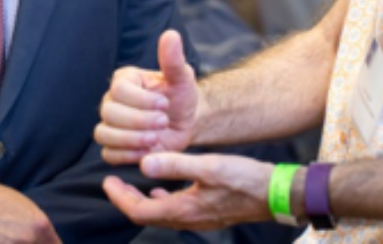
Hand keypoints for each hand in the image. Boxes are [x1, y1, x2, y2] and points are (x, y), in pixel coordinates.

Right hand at [97, 30, 198, 163]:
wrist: (186, 122)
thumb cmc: (182, 96)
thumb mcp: (182, 77)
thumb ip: (173, 59)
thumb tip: (171, 35)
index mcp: (125, 80)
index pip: (119, 90)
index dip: (141, 100)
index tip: (164, 104)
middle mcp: (112, 100)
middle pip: (109, 112)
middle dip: (138, 121)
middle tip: (163, 122)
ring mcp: (111, 124)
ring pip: (103, 133)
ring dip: (131, 139)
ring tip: (155, 139)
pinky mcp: (114, 146)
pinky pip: (108, 154)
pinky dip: (127, 155)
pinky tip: (147, 151)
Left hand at [103, 152, 272, 229]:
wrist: (275, 194)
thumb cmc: (245, 179)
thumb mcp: (209, 166)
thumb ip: (176, 165)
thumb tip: (144, 164)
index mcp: (183, 209)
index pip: (139, 210)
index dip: (120, 197)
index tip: (107, 181)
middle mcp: (187, 219)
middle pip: (146, 215)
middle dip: (127, 199)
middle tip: (114, 183)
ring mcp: (198, 219)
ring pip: (160, 214)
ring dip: (143, 200)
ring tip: (133, 184)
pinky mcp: (207, 214)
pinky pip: (175, 212)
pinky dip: (162, 201)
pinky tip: (163, 189)